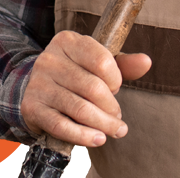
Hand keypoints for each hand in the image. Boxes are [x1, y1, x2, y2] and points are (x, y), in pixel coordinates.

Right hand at [21, 30, 151, 146]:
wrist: (33, 87)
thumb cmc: (74, 73)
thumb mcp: (96, 63)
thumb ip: (123, 64)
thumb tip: (146, 62)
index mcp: (68, 41)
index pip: (101, 60)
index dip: (115, 79)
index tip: (116, 88)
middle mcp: (50, 59)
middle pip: (93, 88)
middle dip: (111, 108)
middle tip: (118, 118)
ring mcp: (39, 84)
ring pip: (80, 109)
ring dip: (103, 124)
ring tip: (115, 130)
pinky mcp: (32, 108)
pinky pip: (62, 126)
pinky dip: (83, 136)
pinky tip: (98, 139)